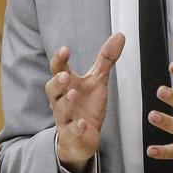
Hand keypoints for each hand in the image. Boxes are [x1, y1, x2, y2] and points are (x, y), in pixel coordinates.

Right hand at [46, 33, 124, 172]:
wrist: (82, 137)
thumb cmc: (86, 106)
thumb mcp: (97, 80)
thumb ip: (106, 59)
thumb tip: (119, 35)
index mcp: (67, 84)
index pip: (58, 69)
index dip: (59, 60)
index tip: (65, 50)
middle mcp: (62, 99)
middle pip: (52, 89)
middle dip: (57, 82)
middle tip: (64, 76)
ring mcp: (65, 117)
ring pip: (60, 109)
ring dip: (66, 102)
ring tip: (73, 94)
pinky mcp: (72, 134)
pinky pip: (71, 131)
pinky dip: (76, 127)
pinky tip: (82, 123)